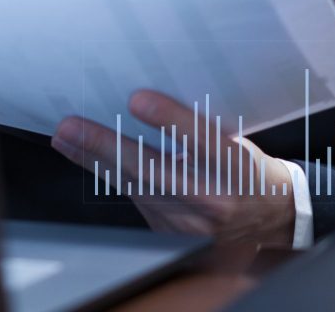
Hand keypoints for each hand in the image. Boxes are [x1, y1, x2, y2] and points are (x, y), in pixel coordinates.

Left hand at [50, 89, 296, 246]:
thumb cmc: (248, 169)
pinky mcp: (172, 234)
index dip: (170, 119)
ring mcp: (190, 224)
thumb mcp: (236, 140)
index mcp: (236, 168)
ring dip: (95, 161)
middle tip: (71, 127)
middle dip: (106, 146)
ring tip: (66, 139)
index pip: (202, 140)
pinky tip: (88, 158)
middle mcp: (213, 200)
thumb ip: (198, 128)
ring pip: (134, 187)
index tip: (137, 99)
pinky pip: (135, 199)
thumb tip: (146, 100)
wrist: (268, 218)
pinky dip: (109, 176)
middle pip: (153, 170)